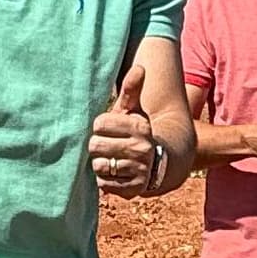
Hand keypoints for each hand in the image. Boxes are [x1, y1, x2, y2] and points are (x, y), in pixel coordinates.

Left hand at [90, 57, 169, 195]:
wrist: (160, 163)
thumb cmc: (138, 133)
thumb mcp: (135, 111)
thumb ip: (133, 90)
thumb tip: (139, 67)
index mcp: (140, 127)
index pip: (100, 124)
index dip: (99, 126)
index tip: (106, 128)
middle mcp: (141, 149)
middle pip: (96, 146)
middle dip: (96, 146)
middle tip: (104, 145)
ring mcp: (138, 171)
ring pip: (99, 166)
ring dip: (99, 164)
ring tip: (109, 159)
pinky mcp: (133, 190)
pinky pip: (103, 184)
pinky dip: (104, 180)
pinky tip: (113, 174)